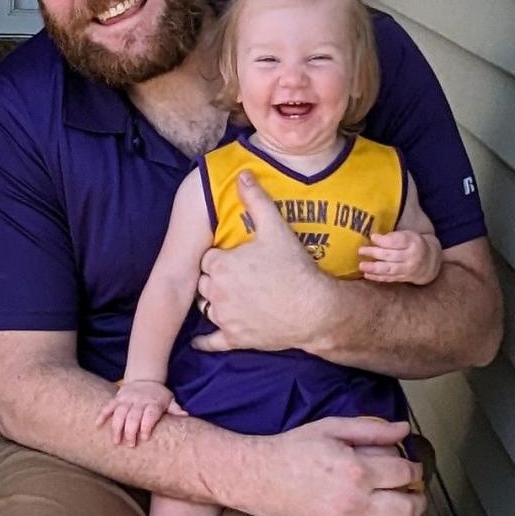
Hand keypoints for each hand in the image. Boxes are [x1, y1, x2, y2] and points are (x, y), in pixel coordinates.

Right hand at [95, 380, 186, 445]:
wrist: (145, 377)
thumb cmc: (158, 395)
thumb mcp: (169, 399)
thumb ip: (175, 409)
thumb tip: (185, 416)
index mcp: (153, 403)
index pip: (149, 414)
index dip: (146, 426)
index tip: (144, 437)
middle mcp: (139, 401)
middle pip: (133, 416)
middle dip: (130, 431)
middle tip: (130, 445)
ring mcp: (126, 400)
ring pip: (120, 413)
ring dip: (117, 427)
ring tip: (116, 441)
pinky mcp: (117, 398)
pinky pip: (108, 406)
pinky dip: (102, 414)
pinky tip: (97, 424)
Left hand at [193, 170, 330, 352]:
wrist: (315, 310)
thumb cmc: (295, 269)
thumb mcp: (276, 229)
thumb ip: (257, 200)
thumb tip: (242, 174)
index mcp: (219, 265)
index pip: (208, 258)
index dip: (222, 257)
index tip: (238, 258)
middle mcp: (215, 292)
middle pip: (204, 282)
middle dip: (216, 279)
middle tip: (239, 276)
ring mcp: (224, 317)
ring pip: (207, 307)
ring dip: (215, 302)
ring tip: (234, 297)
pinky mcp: (234, 339)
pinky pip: (211, 341)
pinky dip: (205, 341)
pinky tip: (199, 341)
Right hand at [248, 417, 430, 515]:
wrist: (256, 476)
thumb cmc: (291, 449)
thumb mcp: (330, 428)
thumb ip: (369, 428)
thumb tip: (403, 428)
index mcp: (357, 470)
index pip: (404, 474)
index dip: (415, 469)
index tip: (413, 468)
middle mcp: (356, 501)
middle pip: (406, 507)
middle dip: (419, 500)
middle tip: (419, 495)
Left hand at [359, 230, 441, 285]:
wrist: (429, 262)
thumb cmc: (412, 245)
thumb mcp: (407, 235)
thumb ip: (393, 236)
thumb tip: (374, 238)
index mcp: (413, 242)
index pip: (398, 241)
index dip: (384, 240)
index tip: (372, 237)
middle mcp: (412, 257)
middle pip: (391, 255)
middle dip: (374, 253)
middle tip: (361, 250)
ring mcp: (408, 269)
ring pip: (390, 269)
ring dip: (374, 268)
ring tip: (362, 265)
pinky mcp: (403, 278)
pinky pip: (389, 278)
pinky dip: (377, 277)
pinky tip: (366, 275)